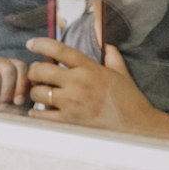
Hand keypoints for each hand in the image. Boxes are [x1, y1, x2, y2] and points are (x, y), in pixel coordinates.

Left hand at [25, 39, 158, 131]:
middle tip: (35, 74)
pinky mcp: (69, 120)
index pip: (58, 50)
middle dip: (34, 71)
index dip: (40, 44)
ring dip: (35, 92)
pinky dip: (36, 113)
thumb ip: (111, 55)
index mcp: (88, 68)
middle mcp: (77, 83)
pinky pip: (42, 115)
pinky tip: (39, 111)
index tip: (31, 43)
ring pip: (38, 93)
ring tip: (40, 94)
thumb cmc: (129, 100)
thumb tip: (105, 43)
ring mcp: (72, 102)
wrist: (137, 125)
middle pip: (40, 70)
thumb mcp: (121, 72)